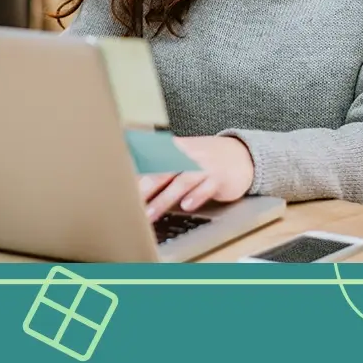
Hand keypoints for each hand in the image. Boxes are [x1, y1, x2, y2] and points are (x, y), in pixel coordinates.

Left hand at [137, 135, 254, 221]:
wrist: (242, 155)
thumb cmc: (205, 159)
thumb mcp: (183, 156)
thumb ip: (161, 166)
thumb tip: (134, 181)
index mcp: (175, 149)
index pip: (151, 159)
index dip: (135, 172)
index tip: (120, 187)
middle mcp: (188, 155)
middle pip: (162, 171)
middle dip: (144, 189)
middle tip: (130, 204)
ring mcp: (204, 166)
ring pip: (181, 182)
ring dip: (164, 199)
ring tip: (150, 214)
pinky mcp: (219, 178)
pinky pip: (206, 187)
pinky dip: (196, 196)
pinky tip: (187, 206)